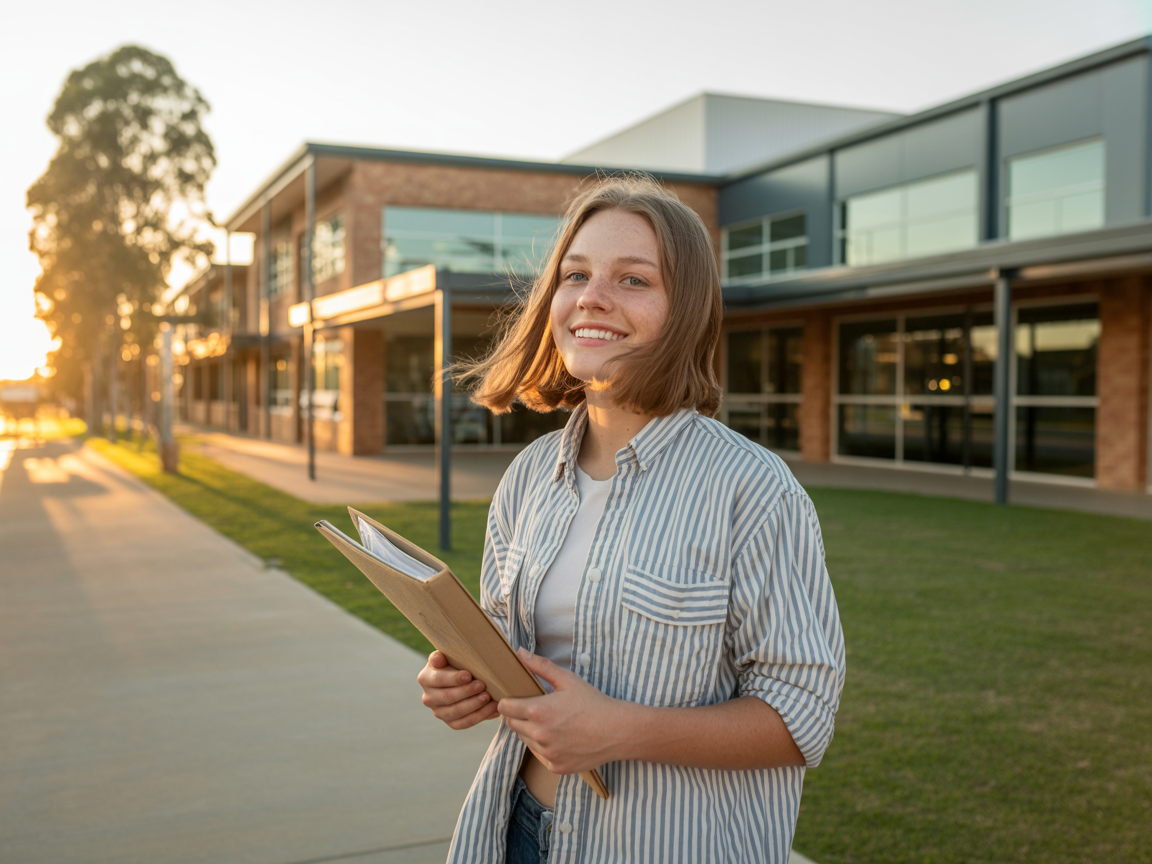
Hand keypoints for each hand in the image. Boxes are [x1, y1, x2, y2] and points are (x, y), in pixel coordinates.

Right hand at [416, 650, 499, 729]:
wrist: (461, 678)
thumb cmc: (455, 663)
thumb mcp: (446, 656)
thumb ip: (440, 656)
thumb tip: (438, 660)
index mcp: (425, 679)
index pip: (438, 680)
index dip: (454, 679)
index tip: (469, 675)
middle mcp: (428, 698)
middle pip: (447, 697)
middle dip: (466, 691)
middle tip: (482, 685)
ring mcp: (438, 712)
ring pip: (456, 712)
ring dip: (474, 705)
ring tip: (488, 697)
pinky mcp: (450, 722)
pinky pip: (463, 723)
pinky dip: (479, 717)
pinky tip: (493, 709)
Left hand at [498, 648, 632, 774]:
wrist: (617, 731)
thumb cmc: (593, 702)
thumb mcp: (568, 680)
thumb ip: (540, 666)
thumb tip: (519, 653)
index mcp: (538, 711)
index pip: (505, 708)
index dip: (509, 702)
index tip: (517, 699)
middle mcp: (539, 735)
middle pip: (512, 725)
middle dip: (519, 716)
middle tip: (537, 710)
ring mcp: (547, 753)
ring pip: (525, 740)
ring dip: (531, 731)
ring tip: (552, 723)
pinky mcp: (555, 766)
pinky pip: (540, 755)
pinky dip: (546, 747)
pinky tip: (562, 738)